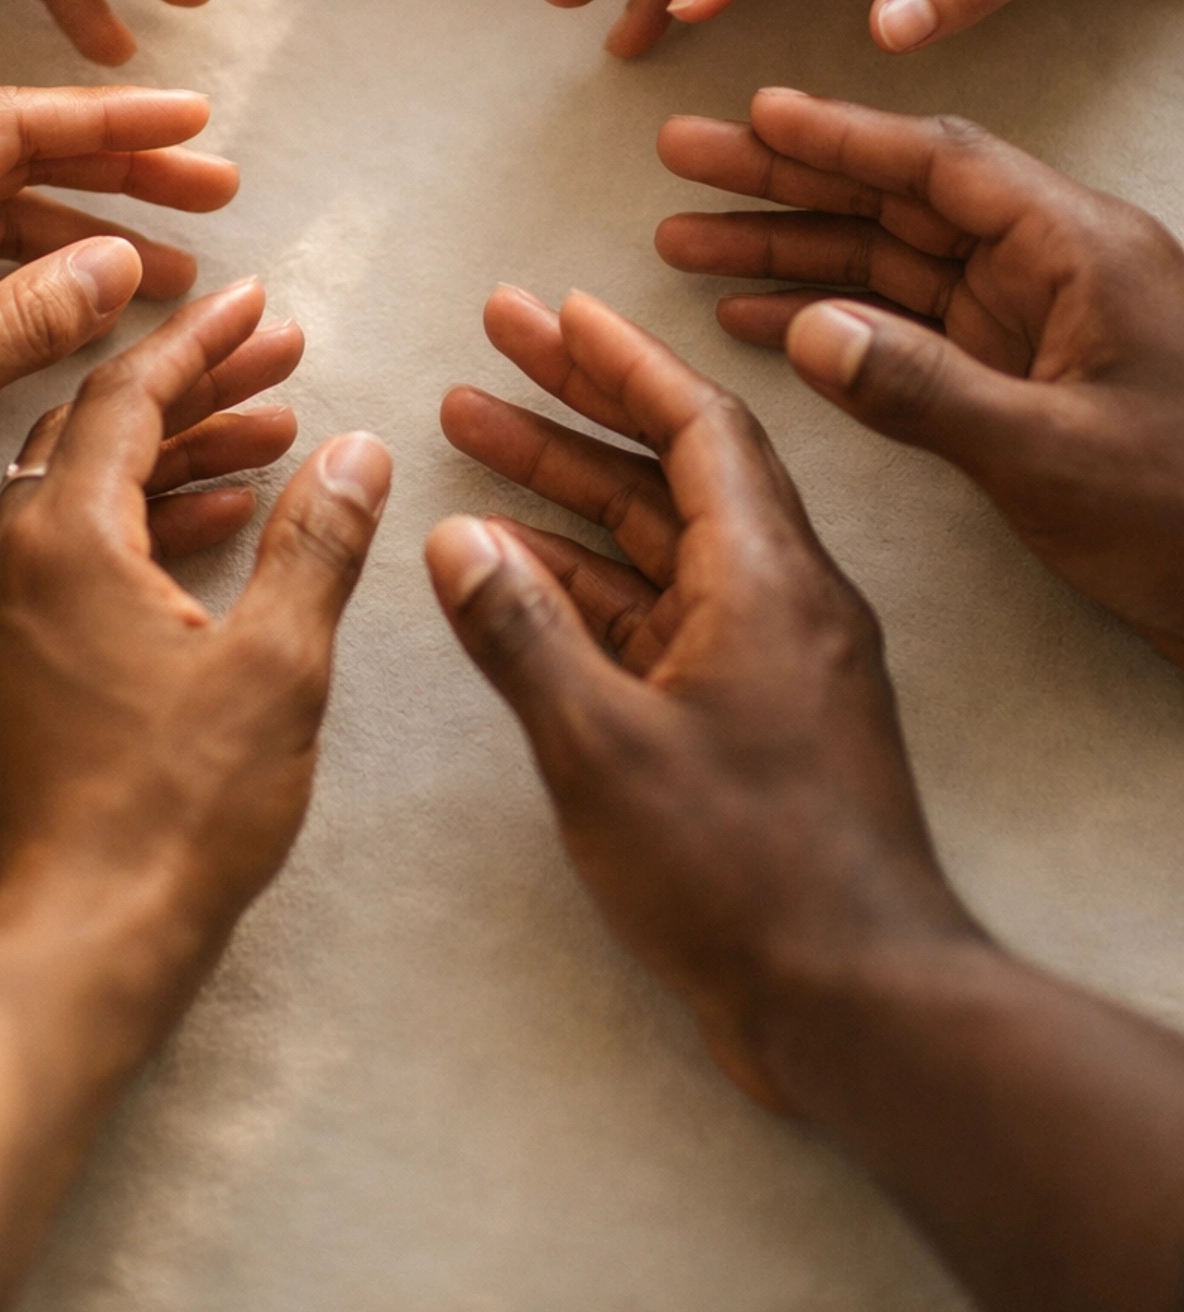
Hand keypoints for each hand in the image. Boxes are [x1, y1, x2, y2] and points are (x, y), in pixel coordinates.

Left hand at [0, 277, 389, 965]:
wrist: (67, 950)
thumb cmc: (173, 813)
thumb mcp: (277, 668)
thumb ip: (316, 544)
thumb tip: (359, 452)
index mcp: (61, 541)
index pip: (128, 396)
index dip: (200, 339)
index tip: (259, 300)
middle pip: (95, 435)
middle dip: (193, 391)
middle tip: (280, 361)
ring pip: (74, 499)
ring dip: (169, 462)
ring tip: (269, 444)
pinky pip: (55, 565)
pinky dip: (130, 532)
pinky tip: (206, 539)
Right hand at [428, 285, 972, 1103]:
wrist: (855, 1004)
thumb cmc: (743, 871)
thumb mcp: (606, 747)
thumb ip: (522, 635)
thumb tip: (456, 540)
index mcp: (768, 578)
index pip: (699, 424)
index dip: (622, 359)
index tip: (554, 308)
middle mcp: (780, 599)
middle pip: (672, 467)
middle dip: (579, 402)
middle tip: (494, 341)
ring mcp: (768, 660)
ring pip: (659, 541)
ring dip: (570, 488)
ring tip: (474, 433)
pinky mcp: (751, 718)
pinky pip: (662, 615)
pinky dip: (588, 581)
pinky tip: (512, 565)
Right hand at [656, 89, 1183, 662]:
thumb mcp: (1053, 455)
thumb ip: (926, 391)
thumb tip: (811, 332)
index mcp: (1080, 253)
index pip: (941, 167)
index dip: (842, 137)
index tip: (757, 116)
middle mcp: (1052, 270)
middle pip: (898, 200)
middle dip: (787, 179)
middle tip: (687, 155)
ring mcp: (1032, 322)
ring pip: (890, 262)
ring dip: (790, 249)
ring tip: (686, 236)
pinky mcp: (1017, 375)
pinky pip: (906, 327)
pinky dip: (829, 320)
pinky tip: (756, 316)